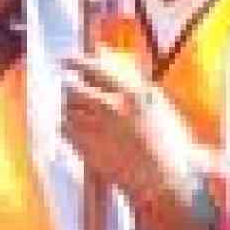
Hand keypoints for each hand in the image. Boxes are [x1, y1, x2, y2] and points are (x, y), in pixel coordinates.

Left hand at [60, 55, 179, 202]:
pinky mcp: (86, 148)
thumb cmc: (164, 139)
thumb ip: (127, 75)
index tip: (66, 59)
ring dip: (70, 105)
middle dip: (69, 84)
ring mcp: (97, 130)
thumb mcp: (153, 102)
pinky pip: (65, 128)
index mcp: (132, 94)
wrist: (163, 178)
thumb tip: (101, 50)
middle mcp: (112, 108)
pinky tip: (83, 130)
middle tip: (69, 83)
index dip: (76, 61)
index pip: (94, 68)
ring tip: (82, 110)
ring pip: (67, 107)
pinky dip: (69, 125)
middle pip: (73, 87)